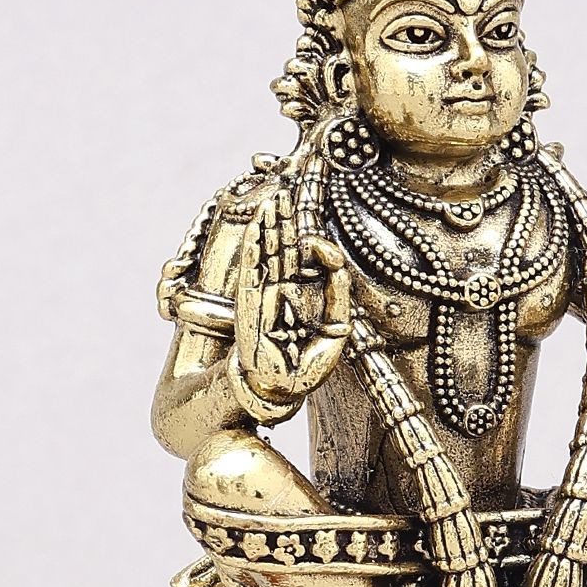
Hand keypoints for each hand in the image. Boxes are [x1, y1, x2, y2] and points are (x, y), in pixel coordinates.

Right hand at [232, 188, 351, 419]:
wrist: (280, 397)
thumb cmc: (305, 371)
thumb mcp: (337, 329)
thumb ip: (338, 293)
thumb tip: (335, 259)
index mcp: (295, 302)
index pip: (296, 261)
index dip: (298, 235)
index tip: (302, 211)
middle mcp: (276, 299)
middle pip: (277, 253)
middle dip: (280, 223)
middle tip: (282, 190)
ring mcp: (260, 304)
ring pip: (264, 259)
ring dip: (266, 230)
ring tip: (269, 201)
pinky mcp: (247, 313)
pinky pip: (250, 275)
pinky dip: (253, 253)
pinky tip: (256, 231)